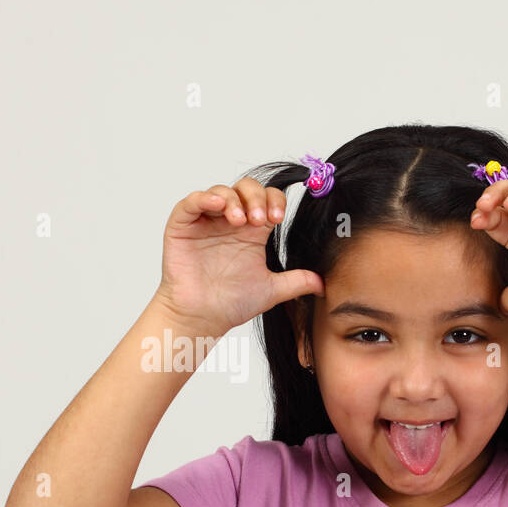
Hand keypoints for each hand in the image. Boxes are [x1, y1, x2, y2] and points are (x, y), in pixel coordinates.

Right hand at [153, 178, 324, 335]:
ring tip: (239, 221)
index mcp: (252, 231)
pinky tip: (220, 205)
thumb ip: (297, 282)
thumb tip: (325, 284)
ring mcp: (205, 222)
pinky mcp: (183, 226)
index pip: (267, 199)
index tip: (278, 219)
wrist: (203, 318)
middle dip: (257, 198)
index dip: (275, 201)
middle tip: (261, 220)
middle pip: (246, 188)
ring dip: (234, 200)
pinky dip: (205, 197)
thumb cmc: (230, 303)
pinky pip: (192, 202)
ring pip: (221, 190)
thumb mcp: (271, 289)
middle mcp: (229, 221)